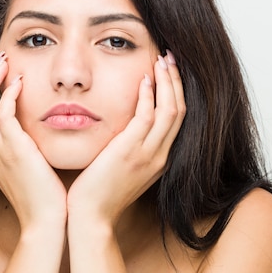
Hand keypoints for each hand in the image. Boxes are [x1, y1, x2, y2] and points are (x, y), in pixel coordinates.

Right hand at [0, 52, 67, 229]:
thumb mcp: (30, 167)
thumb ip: (27, 146)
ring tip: (5, 62)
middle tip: (0, 59)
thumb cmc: (45, 197)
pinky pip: (2, 115)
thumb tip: (35, 130)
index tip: (0, 72)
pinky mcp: (13, 151)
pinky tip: (20, 83)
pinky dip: (7, 95)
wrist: (47, 222)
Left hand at [67, 51, 185, 225]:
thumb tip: (125, 126)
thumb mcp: (122, 167)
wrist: (90, 216)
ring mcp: (148, 155)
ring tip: (161, 59)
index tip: (169, 71)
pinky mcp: (130, 153)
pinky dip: (149, 96)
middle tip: (170, 56)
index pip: (178, 119)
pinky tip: (144, 80)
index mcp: (160, 159)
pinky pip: (148, 117)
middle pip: (181, 110)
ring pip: (170, 110)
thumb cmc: (99, 192)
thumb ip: (130, 146)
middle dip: (177, 80)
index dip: (176, 91)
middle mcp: (160, 156)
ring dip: (167, 81)